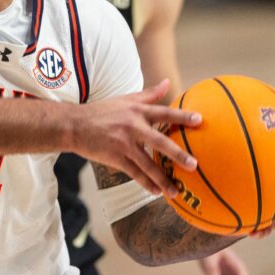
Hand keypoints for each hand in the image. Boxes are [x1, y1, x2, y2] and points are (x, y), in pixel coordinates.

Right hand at [73, 79, 200, 196]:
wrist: (74, 125)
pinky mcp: (115, 158)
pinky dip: (146, 183)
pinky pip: (134, 173)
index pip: (164, 113)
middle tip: (194, 164)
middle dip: (178, 154)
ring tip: (177, 191)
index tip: (200, 120)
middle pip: (160, 142)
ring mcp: (124, 144)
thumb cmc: (102, 111)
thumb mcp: (125, 99)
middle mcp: (133, 127)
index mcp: (137, 111)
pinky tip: (157, 192)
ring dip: (163, 178)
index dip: (182, 117)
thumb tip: (168, 82)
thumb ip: (149, 94)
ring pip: (147, 164)